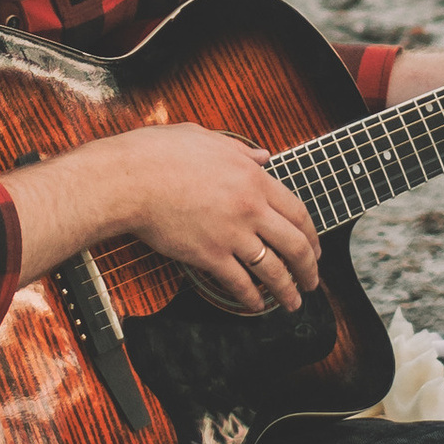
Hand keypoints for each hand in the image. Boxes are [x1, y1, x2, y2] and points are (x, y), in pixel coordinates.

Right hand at [6, 125, 320, 315]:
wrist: (129, 179)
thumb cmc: (159, 154)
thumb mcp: (205, 138)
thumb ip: (240, 150)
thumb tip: (262, 156)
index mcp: (253, 177)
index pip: (297, 210)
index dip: (311, 234)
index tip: (315, 247)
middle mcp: (250, 207)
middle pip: (295, 244)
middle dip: (309, 267)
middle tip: (313, 280)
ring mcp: (232, 233)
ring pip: (273, 269)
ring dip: (288, 290)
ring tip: (294, 302)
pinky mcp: (210, 255)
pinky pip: (240, 283)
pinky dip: (251, 298)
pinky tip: (255, 306)